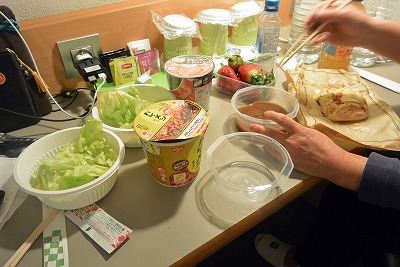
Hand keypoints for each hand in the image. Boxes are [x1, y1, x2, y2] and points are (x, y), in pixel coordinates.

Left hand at [249, 111, 366, 190]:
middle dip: (260, 129)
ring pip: (272, 145)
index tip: (267, 113)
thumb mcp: (313, 133)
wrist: (332, 163)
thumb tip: (289, 129)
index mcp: (299, 132)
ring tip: (256, 137)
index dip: (273, 115)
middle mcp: (292, 141)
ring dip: (264, 140)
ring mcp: (290, 153)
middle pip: (272, 133)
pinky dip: (272, 150)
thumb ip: (299, 130)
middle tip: (252, 126)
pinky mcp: (291, 162)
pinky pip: (278, 154)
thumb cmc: (326, 146)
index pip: (283, 120)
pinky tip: (268, 147)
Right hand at [305, 1, 372, 46]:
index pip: (318, 9)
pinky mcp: (327, 37)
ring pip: (315, 30)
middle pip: (314, 20)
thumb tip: (314, 14)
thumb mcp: (343, 15)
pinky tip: (317, 42)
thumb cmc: (359, 22)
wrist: (366, 35)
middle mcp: (328, 17)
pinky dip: (316, 40)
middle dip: (310, 26)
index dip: (312, 15)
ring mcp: (327, 27)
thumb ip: (328, 15)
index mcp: (332, 8)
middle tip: (308, 32)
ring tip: (313, 39)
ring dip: (312, 35)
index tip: (308, 21)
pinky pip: (318, 38)